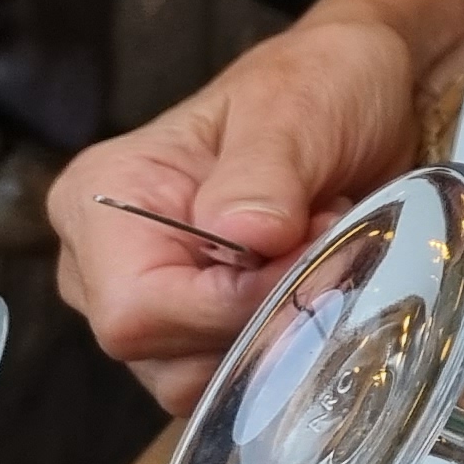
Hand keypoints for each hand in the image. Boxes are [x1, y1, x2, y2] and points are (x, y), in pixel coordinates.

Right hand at [49, 0, 463, 410]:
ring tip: (318, 253)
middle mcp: (105, 262)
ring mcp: (152, 299)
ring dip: (278, 331)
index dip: (228, 307)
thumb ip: (262, 175)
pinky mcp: (199, 325)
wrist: (362, 90)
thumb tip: (241, 237)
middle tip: (323, 245)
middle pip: (161, 354)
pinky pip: (231, 376)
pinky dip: (284, 344)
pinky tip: (315, 282)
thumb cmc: (318, 84)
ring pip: (196, 379)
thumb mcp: (296, 111)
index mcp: (101, 201)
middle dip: (259, 317)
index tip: (304, 258)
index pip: (135, 308)